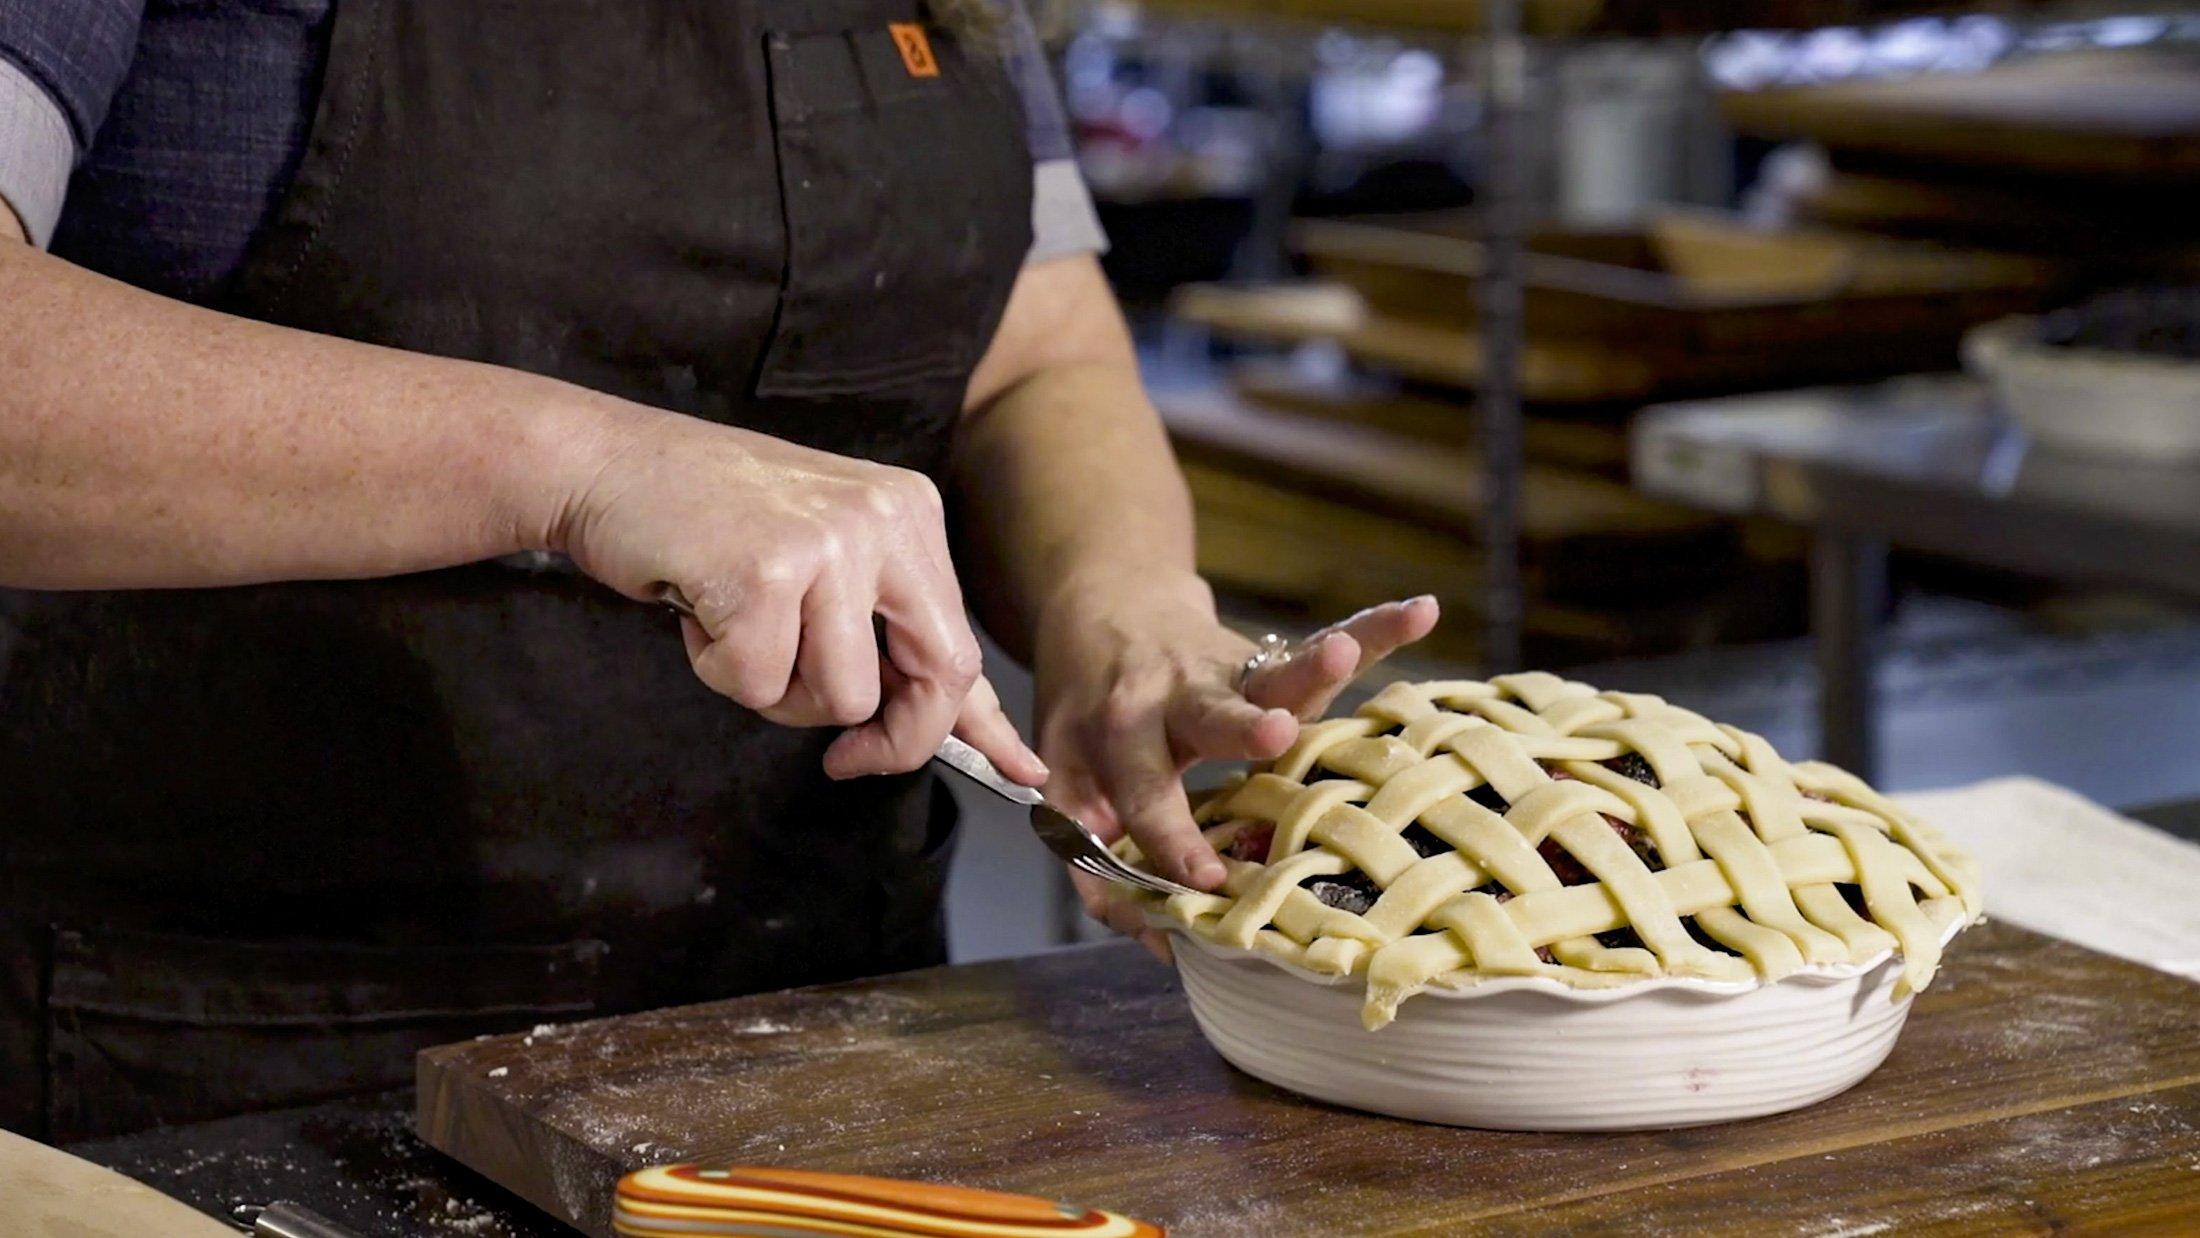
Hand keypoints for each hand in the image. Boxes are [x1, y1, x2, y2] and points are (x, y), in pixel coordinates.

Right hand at [550, 403, 1043, 784]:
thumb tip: (965, 730)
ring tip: (736, 622)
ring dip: (776, 690)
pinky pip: (760, 684)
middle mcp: (886, 518)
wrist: (605, 462)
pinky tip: (699, 606)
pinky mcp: (768, 570)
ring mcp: (831, 541)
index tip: (1021, 770)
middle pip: (936, 677)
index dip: (985, 722)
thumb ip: (885, 636)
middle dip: (892, 740)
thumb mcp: (821, 560)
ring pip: (841, 697)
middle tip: (842, 758)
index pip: (961, 641)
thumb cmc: (705, 519)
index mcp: (909, 513)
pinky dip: (718, 668)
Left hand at [1032, 569, 1437, 956]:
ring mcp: (1227, 672)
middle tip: (1274, 731)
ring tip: (1346, 651)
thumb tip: (1151, 935)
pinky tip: (1421, 612)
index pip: (1145, 792)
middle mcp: (1175, 696)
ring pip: (1276, 672)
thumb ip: (1088, 855)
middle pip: (1210, 715)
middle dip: (1242, 727)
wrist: (1103, 609)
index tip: (1205, 880)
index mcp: (1121, 732)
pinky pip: (1325, 645)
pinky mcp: (1268, 656)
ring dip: (1314, 664)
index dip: (1170, 838)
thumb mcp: (1065, 778)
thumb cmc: (1089, 717)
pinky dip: (1375, 629)